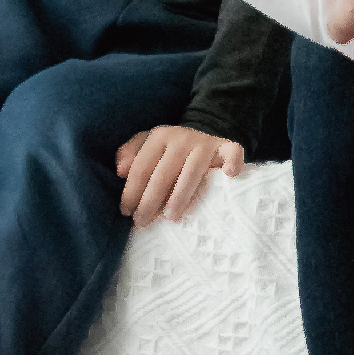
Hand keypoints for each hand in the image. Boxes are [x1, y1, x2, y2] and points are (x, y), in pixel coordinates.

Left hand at [114, 124, 245, 227]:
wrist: (204, 132)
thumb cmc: (169, 149)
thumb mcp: (146, 145)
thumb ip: (130, 154)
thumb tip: (120, 171)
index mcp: (159, 136)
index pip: (142, 167)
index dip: (131, 191)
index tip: (126, 212)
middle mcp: (182, 137)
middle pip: (163, 173)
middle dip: (150, 201)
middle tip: (143, 222)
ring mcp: (205, 143)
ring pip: (192, 171)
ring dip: (181, 195)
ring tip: (171, 217)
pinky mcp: (226, 147)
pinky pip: (233, 152)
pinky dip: (233, 162)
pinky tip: (229, 175)